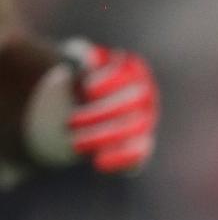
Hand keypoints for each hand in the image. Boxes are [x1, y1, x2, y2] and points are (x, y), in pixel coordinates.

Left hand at [64, 40, 157, 172]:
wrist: (78, 113)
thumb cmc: (78, 83)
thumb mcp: (75, 64)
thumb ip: (81, 56)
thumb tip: (90, 59)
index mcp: (135, 71)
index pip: (132, 73)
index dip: (112, 80)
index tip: (88, 89)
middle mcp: (146, 97)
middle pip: (134, 103)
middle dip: (100, 114)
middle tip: (70, 122)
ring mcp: (146, 123)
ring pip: (135, 130)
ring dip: (102, 137)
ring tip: (74, 144)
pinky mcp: (141, 148)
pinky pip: (139, 155)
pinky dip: (119, 159)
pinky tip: (98, 163)